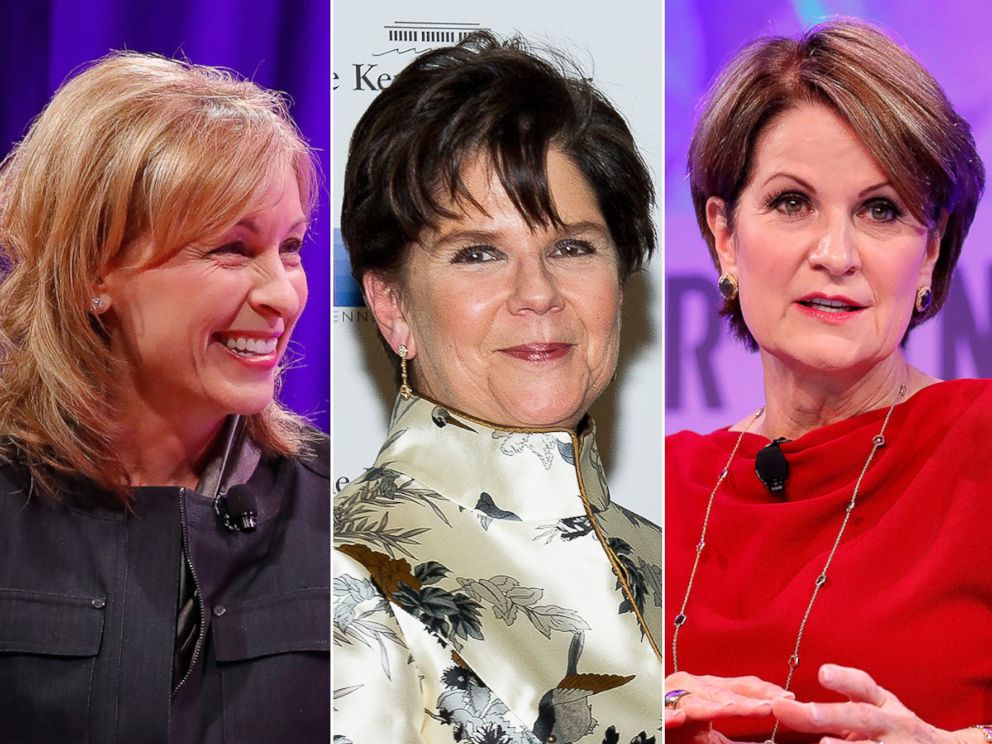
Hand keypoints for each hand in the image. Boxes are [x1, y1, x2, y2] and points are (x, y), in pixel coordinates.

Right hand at [666, 671, 793, 743]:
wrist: (647, 728)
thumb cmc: (677, 732)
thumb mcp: (711, 739)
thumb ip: (734, 742)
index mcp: (707, 689)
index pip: (740, 686)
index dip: (763, 691)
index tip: (788, 697)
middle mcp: (691, 686)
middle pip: (725, 691)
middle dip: (749, 698)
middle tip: (774, 703)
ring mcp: (672, 696)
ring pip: (699, 700)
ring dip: (716, 704)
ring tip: (734, 709)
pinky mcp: (655, 710)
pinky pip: (665, 713)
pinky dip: (671, 715)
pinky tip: (680, 719)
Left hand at [772, 663, 985, 743]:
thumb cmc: (894, 731)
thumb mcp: (876, 712)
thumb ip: (838, 712)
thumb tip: (788, 709)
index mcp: (882, 704)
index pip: (863, 686)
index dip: (844, 679)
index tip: (822, 673)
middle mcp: (891, 724)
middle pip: (861, 716)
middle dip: (831, 714)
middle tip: (805, 712)